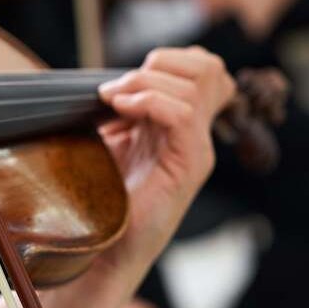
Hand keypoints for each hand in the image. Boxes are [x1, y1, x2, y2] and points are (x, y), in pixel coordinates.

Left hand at [0, 48, 233, 307]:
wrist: (101, 248)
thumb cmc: (100, 198)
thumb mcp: (109, 140)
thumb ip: (119, 109)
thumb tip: (105, 81)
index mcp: (179, 124)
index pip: (202, 67)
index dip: (167, 58)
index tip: (122, 80)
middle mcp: (195, 134)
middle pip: (208, 67)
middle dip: (160, 62)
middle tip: (119, 87)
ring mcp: (196, 150)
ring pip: (196, 85)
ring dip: (145, 81)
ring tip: (112, 99)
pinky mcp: (188, 167)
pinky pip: (184, 115)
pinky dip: (149, 101)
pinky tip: (120, 108)